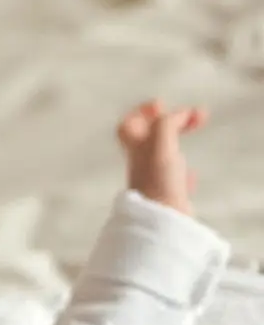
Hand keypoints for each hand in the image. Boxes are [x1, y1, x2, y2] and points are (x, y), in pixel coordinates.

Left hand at [117, 99, 204, 214]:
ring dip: (178, 145)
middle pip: (150, 137)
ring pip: (163, 158)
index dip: (142, 111)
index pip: (128, 125)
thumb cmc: (157, 180)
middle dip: (172, 123)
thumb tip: (181, 114)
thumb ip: (167, 123)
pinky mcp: (167, 197)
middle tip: (195, 115)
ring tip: (195, 135)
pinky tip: (190, 177)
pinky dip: (184, 174)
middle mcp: (140, 164)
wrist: (162, 219)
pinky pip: (174, 181)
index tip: (162, 104)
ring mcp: (153, 180)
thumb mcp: (159, 143)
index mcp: (133, 149)